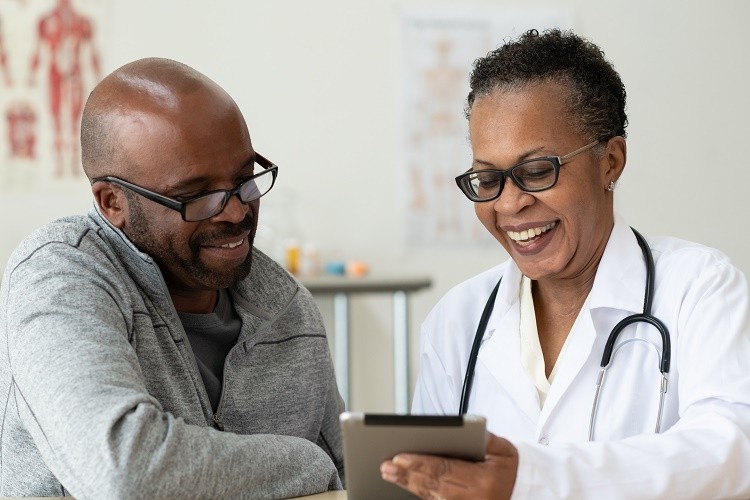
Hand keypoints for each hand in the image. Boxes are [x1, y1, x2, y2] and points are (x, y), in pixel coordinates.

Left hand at [380, 433, 517, 499]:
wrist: (523, 495)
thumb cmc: (509, 470)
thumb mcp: (505, 450)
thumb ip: (486, 438)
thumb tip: (467, 426)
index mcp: (483, 481)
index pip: (445, 470)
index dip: (420, 463)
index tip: (399, 457)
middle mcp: (472, 499)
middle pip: (433, 485)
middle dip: (407, 474)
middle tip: (386, 465)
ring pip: (430, 497)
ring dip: (408, 485)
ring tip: (389, 473)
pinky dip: (419, 494)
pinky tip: (405, 484)